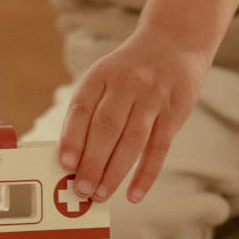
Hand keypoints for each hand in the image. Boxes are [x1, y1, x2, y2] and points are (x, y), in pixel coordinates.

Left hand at [59, 26, 208, 202]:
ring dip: (115, 172)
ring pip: (132, 140)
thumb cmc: (128, 72)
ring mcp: (152, 98)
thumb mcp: (103, 78)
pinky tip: (134, 194)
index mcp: (100, 76)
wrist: (173, 44)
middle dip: (92, 162)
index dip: (72, 136)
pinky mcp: (174, 113)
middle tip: (81, 189)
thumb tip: (71, 157)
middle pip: (106, 128)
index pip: (82, 107)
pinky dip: (146, 174)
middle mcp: (126, 85)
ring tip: (100, 194)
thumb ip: (88, 112)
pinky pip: (159, 148)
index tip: (64, 162)